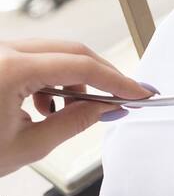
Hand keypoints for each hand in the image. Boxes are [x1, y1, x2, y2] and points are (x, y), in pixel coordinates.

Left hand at [0, 39, 153, 175]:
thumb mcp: (28, 145)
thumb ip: (75, 122)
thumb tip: (107, 108)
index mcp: (9, 70)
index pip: (80, 66)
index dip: (117, 80)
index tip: (139, 92)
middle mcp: (0, 52)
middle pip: (70, 51)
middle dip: (101, 75)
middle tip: (122, 97)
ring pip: (51, 53)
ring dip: (73, 78)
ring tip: (71, 111)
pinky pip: (31, 58)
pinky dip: (49, 78)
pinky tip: (45, 106)